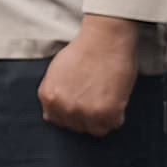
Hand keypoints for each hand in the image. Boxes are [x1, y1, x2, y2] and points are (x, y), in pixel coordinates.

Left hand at [34, 16, 139, 136]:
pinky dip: (117, 115)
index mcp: (49, 97)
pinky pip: (113, 125)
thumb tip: (53, 109)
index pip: (58, 120)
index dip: (72, 113)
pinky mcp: (106, 112)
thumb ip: (55, 92)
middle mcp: (64, 107)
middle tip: (97, 100)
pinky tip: (117, 99)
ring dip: (103, 118)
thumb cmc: (84, 49)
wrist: (105, 38)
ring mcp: (85, 111)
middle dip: (87, 116)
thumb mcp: (56, 71)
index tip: (82, 105)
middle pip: (76, 126)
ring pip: (95, 129)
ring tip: (108, 99)